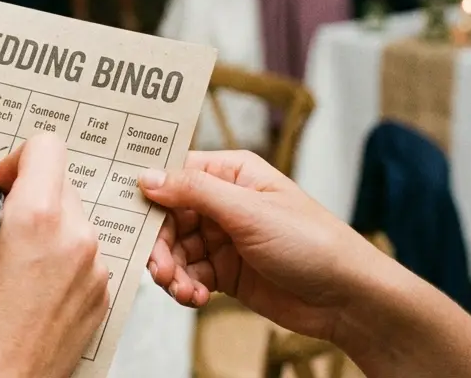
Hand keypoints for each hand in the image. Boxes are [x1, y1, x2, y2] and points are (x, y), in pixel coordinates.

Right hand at [0, 135, 109, 377]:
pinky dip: (58, 262)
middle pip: (59, 183)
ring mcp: (96, 269)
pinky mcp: (103, 296)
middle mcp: (78, 236)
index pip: (47, 145)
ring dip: (44, 231)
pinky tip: (29, 291)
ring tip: (10, 270)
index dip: (14, 161)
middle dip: (27, 198)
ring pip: (71, 221)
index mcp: (40, 215)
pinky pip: (82, 256)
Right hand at [139, 151, 382, 340]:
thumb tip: (148, 176)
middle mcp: (223, 203)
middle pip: (168, 217)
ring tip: (182, 290)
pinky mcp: (226, 273)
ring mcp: (224, 239)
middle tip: (159, 269)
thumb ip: (195, 192)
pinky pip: (190, 275)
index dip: (148, 192)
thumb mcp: (249, 211)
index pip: (175, 174)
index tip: (124, 213)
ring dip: (171, 271)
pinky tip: (195, 298)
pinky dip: (186, 288)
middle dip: (160, 244)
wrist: (346, 297)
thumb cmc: (311, 242)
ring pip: (176, 251)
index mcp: (232, 173)